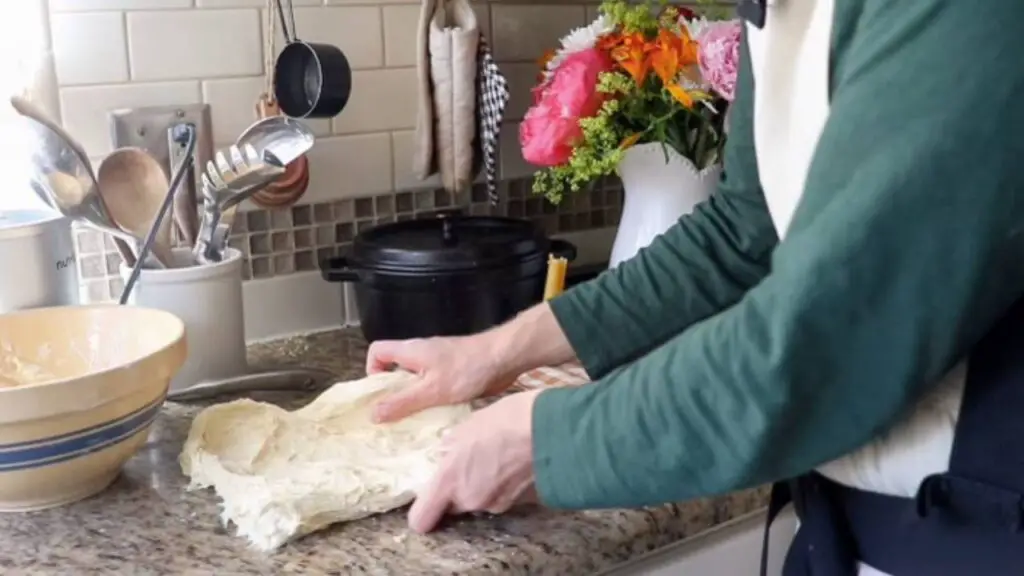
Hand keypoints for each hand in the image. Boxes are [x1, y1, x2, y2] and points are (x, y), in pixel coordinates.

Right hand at [368, 303, 577, 423]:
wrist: (504, 358)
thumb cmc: (467, 370)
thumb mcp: (431, 390)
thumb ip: (402, 402)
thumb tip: (373, 414)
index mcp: (410, 351)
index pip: (377, 351)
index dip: (371, 370)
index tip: (380, 393)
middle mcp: (420, 354)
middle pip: (394, 368)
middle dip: (392, 392)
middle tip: (394, 416)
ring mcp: (437, 363)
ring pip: (414, 380)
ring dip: (412, 399)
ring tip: (414, 422)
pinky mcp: (452, 372)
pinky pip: (432, 386)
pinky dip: (430, 400)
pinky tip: (437, 418)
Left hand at [408, 390, 541, 532]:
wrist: (554, 431)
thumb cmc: (507, 420)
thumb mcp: (470, 423)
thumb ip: (452, 444)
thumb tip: (447, 450)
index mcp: (450, 481)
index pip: (421, 519)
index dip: (423, 511)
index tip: (429, 498)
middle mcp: (470, 499)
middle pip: (453, 505)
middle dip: (458, 488)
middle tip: (469, 462)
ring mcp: (497, 504)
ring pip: (479, 499)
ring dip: (483, 484)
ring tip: (496, 456)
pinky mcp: (520, 504)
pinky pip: (502, 497)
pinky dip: (504, 485)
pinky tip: (513, 462)